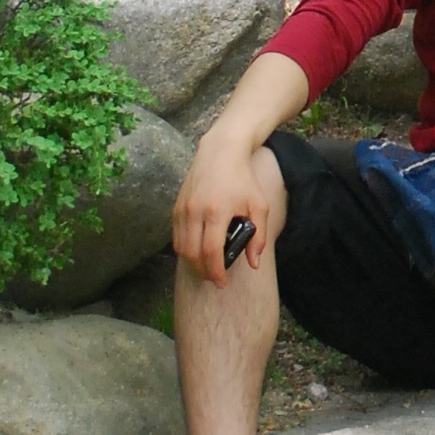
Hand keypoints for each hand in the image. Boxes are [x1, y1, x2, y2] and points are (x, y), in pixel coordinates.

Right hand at [172, 134, 271, 284]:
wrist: (221, 152)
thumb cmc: (243, 178)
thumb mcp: (259, 205)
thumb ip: (258, 236)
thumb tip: (253, 263)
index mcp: (217, 211)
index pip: (211, 251)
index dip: (215, 271)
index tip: (222, 282)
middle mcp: (195, 212)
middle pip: (192, 253)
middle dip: (202, 271)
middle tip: (214, 278)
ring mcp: (183, 209)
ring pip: (181, 247)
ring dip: (192, 262)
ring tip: (206, 267)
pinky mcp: (176, 206)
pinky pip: (175, 235)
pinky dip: (184, 248)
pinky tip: (196, 251)